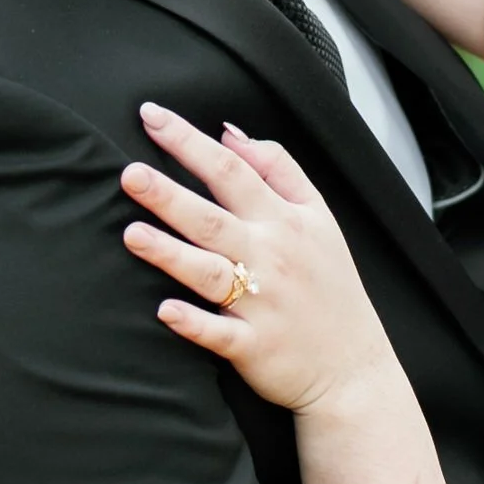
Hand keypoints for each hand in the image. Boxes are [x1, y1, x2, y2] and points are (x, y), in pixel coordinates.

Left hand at [121, 104, 401, 414]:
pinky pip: (218, 334)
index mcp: (285, 220)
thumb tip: (230, 133)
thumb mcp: (320, 217)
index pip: (232, 171)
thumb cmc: (330, 285)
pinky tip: (164, 311)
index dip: (190, 142)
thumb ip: (279, 170)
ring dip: (171, 254)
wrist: (354, 366)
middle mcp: (271, 257)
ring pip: (209, 273)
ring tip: (132, 234)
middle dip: (170, 195)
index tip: (150, 116)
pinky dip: (194, 323)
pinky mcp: (253, 346)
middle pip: (213, 218)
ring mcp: (262, 304)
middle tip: (129, 173)